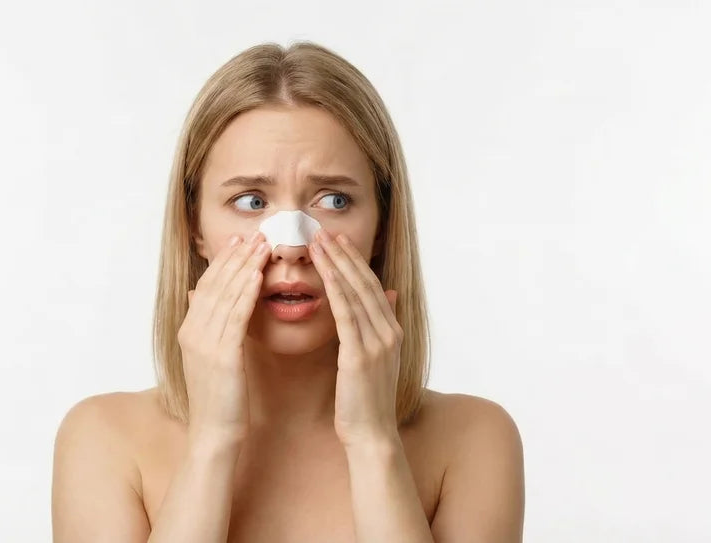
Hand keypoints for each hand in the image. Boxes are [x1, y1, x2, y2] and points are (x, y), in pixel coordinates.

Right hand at [177, 231, 270, 446]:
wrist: (215, 434)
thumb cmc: (220, 400)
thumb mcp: (210, 359)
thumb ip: (209, 327)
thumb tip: (201, 298)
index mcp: (190, 331)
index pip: (208, 286)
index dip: (224, 261)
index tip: (240, 240)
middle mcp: (193, 332)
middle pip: (216, 284)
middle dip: (236, 257)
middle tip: (255, 233)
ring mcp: (205, 343)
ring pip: (226, 295)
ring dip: (245, 267)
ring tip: (262, 245)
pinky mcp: (222, 356)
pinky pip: (236, 317)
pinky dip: (246, 293)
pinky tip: (259, 276)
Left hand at [309, 228, 401, 448]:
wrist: (372, 435)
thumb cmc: (366, 401)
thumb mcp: (378, 358)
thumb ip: (381, 325)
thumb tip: (390, 293)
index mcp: (392, 331)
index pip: (370, 286)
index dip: (354, 260)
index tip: (338, 239)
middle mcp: (389, 332)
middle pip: (364, 283)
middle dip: (344, 254)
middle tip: (324, 229)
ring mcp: (377, 343)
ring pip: (355, 294)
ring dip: (336, 264)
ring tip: (319, 242)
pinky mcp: (360, 356)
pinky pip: (346, 316)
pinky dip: (335, 291)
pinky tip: (322, 274)